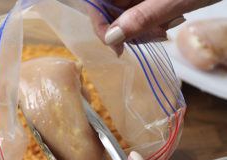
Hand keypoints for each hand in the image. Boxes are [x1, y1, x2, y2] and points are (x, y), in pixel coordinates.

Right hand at [89, 0, 220, 52]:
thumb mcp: (173, 0)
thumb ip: (141, 17)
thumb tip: (111, 38)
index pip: (97, 1)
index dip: (100, 24)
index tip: (115, 46)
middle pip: (111, 10)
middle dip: (127, 29)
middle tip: (152, 35)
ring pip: (125, 14)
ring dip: (141, 29)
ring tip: (164, 28)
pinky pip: (138, 12)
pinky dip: (150, 23)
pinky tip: (167, 22)